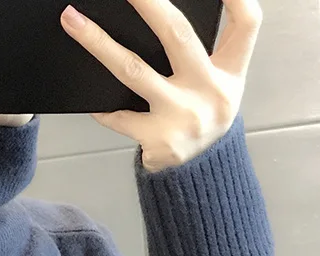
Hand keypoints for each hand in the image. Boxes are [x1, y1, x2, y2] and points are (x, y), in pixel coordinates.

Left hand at [61, 0, 261, 171]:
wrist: (201, 174)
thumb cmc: (204, 118)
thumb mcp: (223, 85)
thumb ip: (212, 50)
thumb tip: (165, 14)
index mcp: (230, 73)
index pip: (245, 26)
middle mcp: (208, 91)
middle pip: (177, 36)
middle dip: (148, 4)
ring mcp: (181, 116)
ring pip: (133, 71)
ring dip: (99, 44)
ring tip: (74, 22)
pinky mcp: (157, 139)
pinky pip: (119, 116)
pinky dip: (102, 108)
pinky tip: (89, 101)